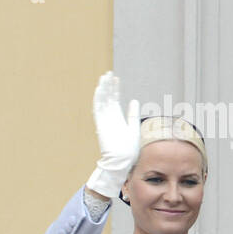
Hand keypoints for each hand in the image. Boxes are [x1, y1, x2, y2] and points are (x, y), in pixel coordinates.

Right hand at [86, 72, 140, 198]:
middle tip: (109, 74)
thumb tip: (134, 100)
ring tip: (104, 77)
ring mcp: (104, 120)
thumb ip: (133, 114)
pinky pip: (98, 109)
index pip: (114, 100)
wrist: (123, 160)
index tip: (117, 79)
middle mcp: (109, 118)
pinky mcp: (101, 124)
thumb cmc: (129, 148)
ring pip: (102, 101)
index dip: (115, 89)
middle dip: (108, 86)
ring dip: (103, 89)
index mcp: (117, 118)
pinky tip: (100, 89)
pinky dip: (98, 99)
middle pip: (107, 98)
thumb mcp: (134, 127)